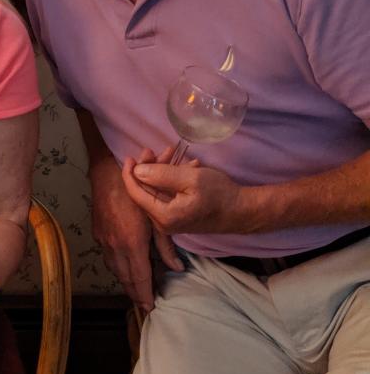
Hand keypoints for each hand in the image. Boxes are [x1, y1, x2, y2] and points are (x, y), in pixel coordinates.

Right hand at [93, 149, 182, 311]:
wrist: (108, 174)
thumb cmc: (138, 191)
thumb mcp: (156, 218)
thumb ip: (166, 246)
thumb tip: (177, 268)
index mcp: (132, 243)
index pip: (140, 277)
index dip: (145, 294)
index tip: (150, 307)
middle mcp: (116, 246)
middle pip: (125, 278)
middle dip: (135, 293)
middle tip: (144, 304)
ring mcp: (104, 240)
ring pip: (115, 269)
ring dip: (125, 282)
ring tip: (135, 292)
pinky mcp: (98, 233)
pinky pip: (108, 258)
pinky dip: (116, 268)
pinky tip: (122, 269)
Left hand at [123, 156, 244, 235]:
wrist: (242, 210)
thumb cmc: (218, 193)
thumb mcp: (190, 178)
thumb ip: (161, 174)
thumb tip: (137, 171)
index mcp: (163, 216)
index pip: (136, 194)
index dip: (130, 174)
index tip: (130, 157)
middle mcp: (164, 223)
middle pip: (146, 192)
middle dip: (148, 169)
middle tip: (152, 150)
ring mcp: (172, 221)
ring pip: (157, 192)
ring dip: (161, 171)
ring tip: (171, 152)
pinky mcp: (180, 216)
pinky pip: (168, 195)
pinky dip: (171, 180)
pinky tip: (185, 166)